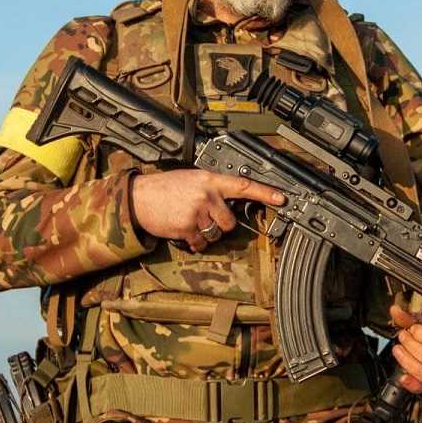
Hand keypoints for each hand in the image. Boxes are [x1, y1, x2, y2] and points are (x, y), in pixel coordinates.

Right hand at [130, 169, 284, 251]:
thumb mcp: (192, 179)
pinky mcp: (187, 228)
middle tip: (204, 216)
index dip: (265, 193)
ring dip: (205, 233)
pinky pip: (201, 243)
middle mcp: (206, 195)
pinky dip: (194, 242)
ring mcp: (197, 213)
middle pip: (230, 222)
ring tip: (190, 221)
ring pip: (215, 234)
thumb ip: (212, 188)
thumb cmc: (166, 188)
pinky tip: (183, 230)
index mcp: (210, 180)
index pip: (243, 185)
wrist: (140, 198)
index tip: (281, 198)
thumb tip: (230, 201)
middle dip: (220, 224)